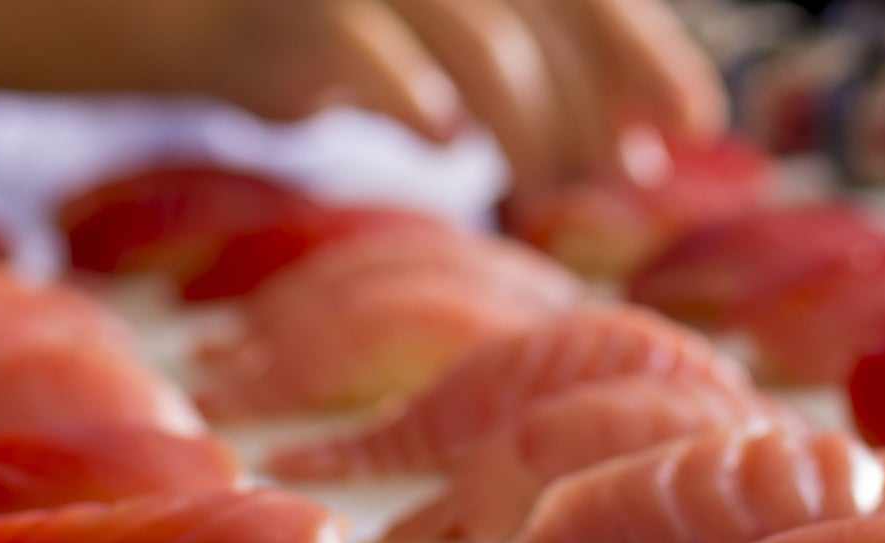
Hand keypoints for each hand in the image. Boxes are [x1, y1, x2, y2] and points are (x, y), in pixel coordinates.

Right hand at [190, 0, 727, 187]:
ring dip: (525, 118)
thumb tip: (634, 152)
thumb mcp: (449, 47)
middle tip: (608, 178)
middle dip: (590, 103)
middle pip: (546, 12)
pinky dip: (414, 97)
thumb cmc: (340, 35)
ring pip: (479, 32)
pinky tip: (444, 141)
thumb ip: (538, 78)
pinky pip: (366, 49)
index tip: (696, 121)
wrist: (188, 14)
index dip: (647, 52)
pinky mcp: (295, 9)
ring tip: (535, 182)